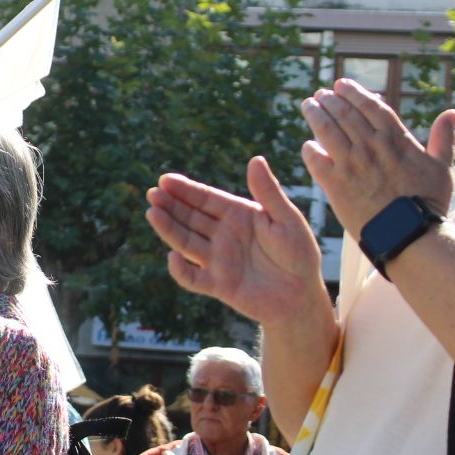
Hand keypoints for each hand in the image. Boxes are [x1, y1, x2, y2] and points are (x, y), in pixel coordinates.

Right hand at [147, 156, 324, 325]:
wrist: (302, 296)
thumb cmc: (299, 254)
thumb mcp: (287, 220)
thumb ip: (268, 192)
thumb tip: (255, 159)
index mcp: (238, 215)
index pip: (206, 199)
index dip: (186, 190)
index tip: (165, 180)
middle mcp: (223, 234)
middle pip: (190, 217)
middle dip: (170, 205)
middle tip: (153, 194)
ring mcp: (218, 259)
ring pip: (186, 242)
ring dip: (168, 229)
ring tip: (152, 214)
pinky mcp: (217, 284)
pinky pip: (193, 278)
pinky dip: (180, 270)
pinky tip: (173, 257)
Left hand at [300, 78, 454, 232]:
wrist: (409, 234)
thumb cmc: (428, 202)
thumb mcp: (442, 167)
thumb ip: (443, 138)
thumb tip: (453, 112)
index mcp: (396, 139)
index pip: (370, 106)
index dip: (354, 92)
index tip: (341, 84)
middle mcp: (371, 147)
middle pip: (345, 114)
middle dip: (330, 100)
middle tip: (320, 94)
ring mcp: (351, 164)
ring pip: (327, 130)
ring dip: (315, 114)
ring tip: (308, 106)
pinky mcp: (335, 184)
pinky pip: (316, 160)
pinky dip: (310, 150)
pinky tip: (308, 145)